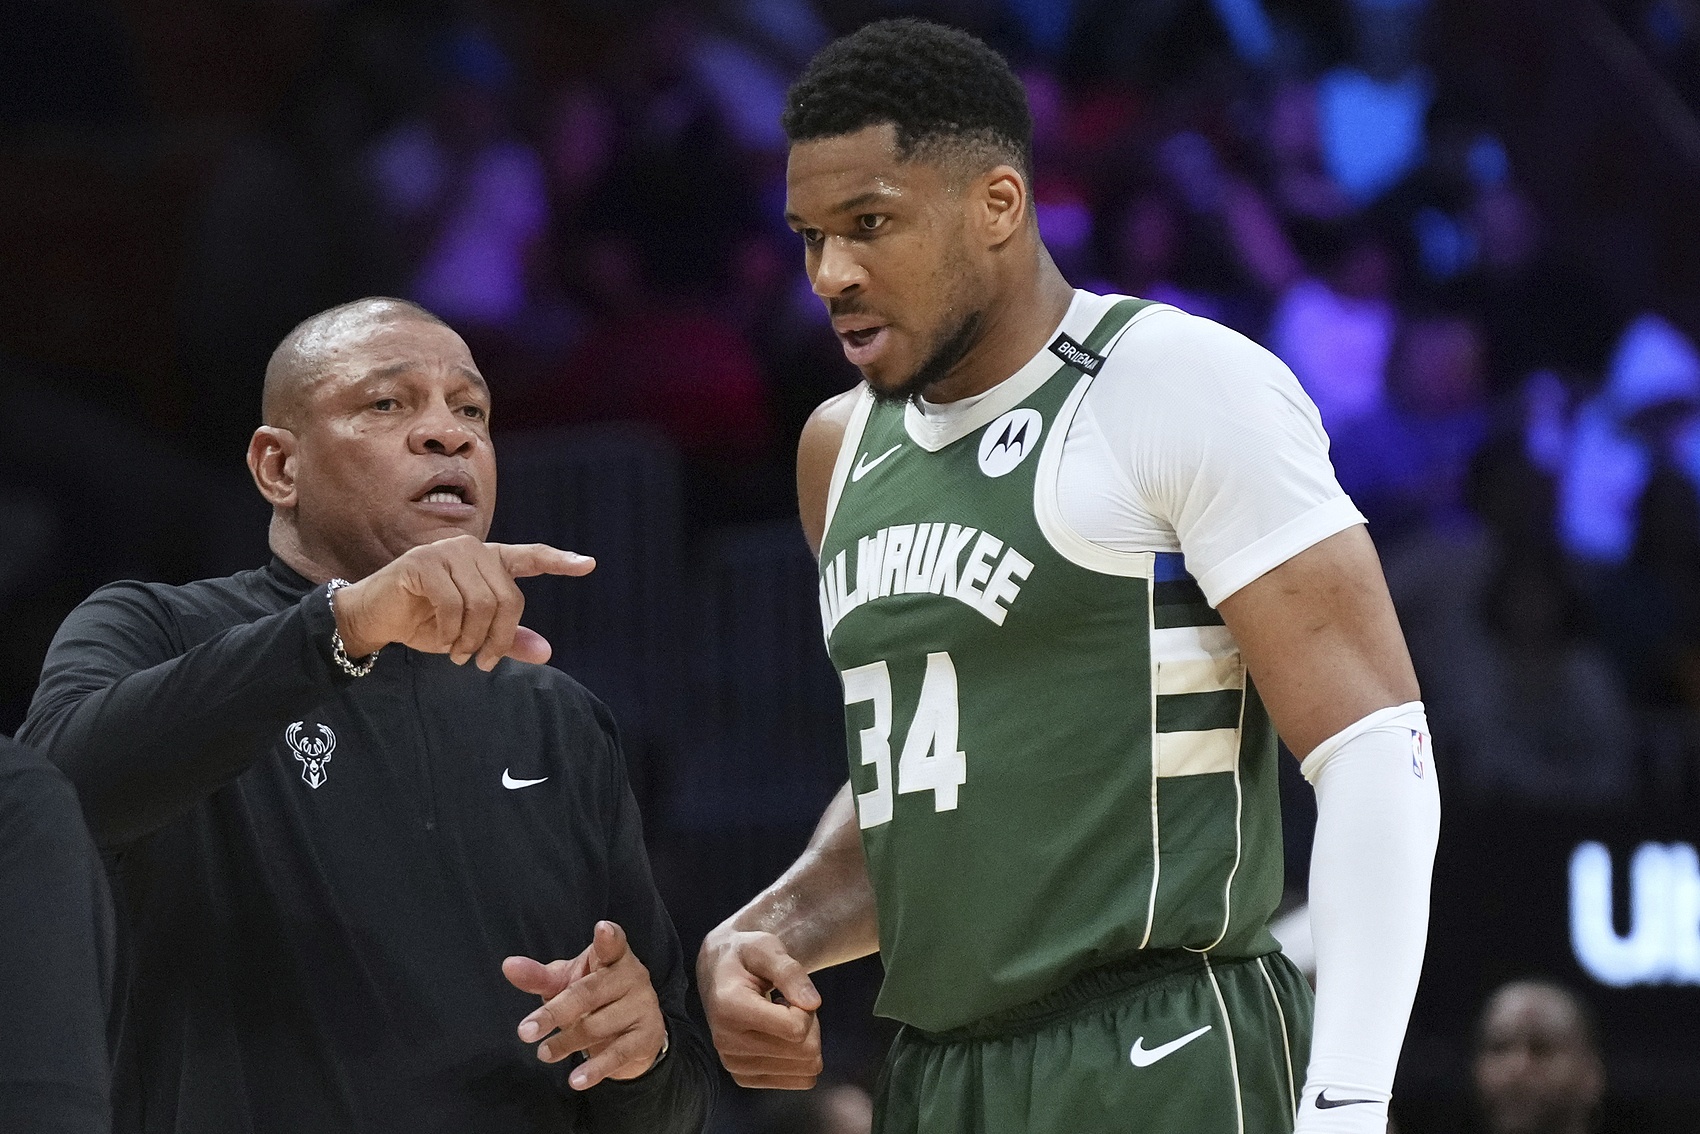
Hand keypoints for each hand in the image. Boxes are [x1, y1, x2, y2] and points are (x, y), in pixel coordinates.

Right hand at [332, 535, 593, 668]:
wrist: (376, 619)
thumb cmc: (426, 622)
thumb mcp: (471, 634)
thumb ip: (507, 639)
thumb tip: (547, 653)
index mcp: (488, 561)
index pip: (530, 557)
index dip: (560, 561)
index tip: (588, 565)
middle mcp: (472, 550)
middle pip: (509, 599)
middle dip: (498, 638)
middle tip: (482, 661)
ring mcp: (447, 552)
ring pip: (483, 604)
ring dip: (473, 639)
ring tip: (459, 653)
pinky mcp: (423, 563)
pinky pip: (453, 604)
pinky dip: (452, 632)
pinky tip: (444, 641)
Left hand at [504, 921, 667, 1089]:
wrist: (633, 1031)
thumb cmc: (595, 997)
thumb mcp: (567, 983)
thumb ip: (539, 976)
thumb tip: (508, 966)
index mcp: (613, 957)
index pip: (613, 944)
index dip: (608, 938)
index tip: (602, 929)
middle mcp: (633, 977)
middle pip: (589, 992)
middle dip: (555, 1012)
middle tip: (524, 1031)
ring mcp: (643, 1006)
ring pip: (598, 1025)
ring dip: (566, 1042)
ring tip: (543, 1053)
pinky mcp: (647, 1036)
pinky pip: (618, 1054)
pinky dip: (595, 1069)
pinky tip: (576, 1080)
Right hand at [696, 928, 822, 1089]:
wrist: (719, 972)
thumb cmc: (746, 956)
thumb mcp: (767, 948)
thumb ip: (790, 972)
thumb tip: (813, 1004)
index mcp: (730, 1008)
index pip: (796, 1028)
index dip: (805, 1007)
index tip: (789, 992)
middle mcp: (726, 1042)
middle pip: (804, 1051)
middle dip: (809, 1024)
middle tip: (790, 1004)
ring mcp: (734, 1064)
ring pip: (805, 1070)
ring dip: (804, 1041)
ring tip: (782, 1018)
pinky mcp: (743, 1077)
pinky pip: (797, 1080)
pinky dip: (797, 1057)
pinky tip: (778, 1036)